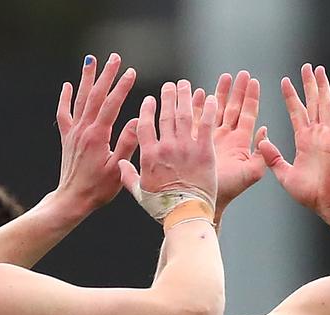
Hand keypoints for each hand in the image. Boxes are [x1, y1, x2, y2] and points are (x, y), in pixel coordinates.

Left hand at [55, 53, 138, 213]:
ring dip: (86, 78)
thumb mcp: (117, 169)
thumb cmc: (98, 189)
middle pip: (95, 96)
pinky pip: (64, 113)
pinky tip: (68, 85)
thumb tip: (138, 121)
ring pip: (80, 99)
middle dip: (106, 75)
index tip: (131, 72)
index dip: (121, 87)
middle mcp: (83, 130)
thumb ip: (127, 144)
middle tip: (115, 58)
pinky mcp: (67, 138)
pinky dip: (65, 98)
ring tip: (91, 60)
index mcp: (98, 137)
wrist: (72, 199)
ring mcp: (73, 133)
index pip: (111, 105)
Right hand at [119, 80, 217, 208]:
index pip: (144, 125)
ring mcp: (186, 148)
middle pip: (165, 114)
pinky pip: (205, 125)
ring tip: (184, 85)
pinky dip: (207, 110)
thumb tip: (120, 164)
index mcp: (149, 155)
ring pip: (184, 114)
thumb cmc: (162, 207)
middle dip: (167, 96)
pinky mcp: (204, 151)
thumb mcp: (140, 193)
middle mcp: (166, 147)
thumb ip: (128, 176)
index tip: (150, 100)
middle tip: (170, 86)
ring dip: (184, 96)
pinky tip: (209, 98)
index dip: (147, 109)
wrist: (185, 214)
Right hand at [191, 71, 266, 220]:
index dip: (251, 97)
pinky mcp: (196, 140)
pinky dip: (199, 105)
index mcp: (241, 143)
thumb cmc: (229, 190)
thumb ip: (262, 154)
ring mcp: (211, 138)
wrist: (205, 201)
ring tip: (224, 76)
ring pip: (216, 110)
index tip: (253, 80)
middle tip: (241, 73)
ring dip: (220, 93)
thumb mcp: (251, 173)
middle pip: (233, 108)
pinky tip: (200, 92)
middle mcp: (227, 138)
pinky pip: (198, 118)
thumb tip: (266, 131)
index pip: (247, 114)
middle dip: (237, 90)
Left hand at [258, 64, 329, 217]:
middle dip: (309, 85)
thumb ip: (273, 158)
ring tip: (318, 70)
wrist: (328, 203)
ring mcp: (327, 136)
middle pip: (313, 103)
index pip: (297, 113)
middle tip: (306, 67)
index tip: (285, 82)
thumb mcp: (284, 174)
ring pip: (325, 105)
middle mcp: (317, 135)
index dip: (291, 97)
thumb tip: (262, 140)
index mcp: (305, 141)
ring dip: (322, 87)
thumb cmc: (310, 193)